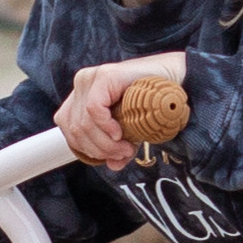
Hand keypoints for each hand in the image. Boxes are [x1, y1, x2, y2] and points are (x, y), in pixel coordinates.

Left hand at [56, 52, 187, 169]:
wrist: (175, 80)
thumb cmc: (152, 103)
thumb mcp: (129, 129)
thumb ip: (118, 147)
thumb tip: (112, 166)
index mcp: (81, 94)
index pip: (67, 126)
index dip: (85, 148)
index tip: (109, 157)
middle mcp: (82, 83)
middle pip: (75, 128)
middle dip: (99, 149)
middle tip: (123, 155)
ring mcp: (91, 78)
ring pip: (83, 122)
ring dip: (105, 143)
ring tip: (126, 149)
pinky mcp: (105, 76)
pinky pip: (94, 109)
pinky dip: (106, 127)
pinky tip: (119, 134)